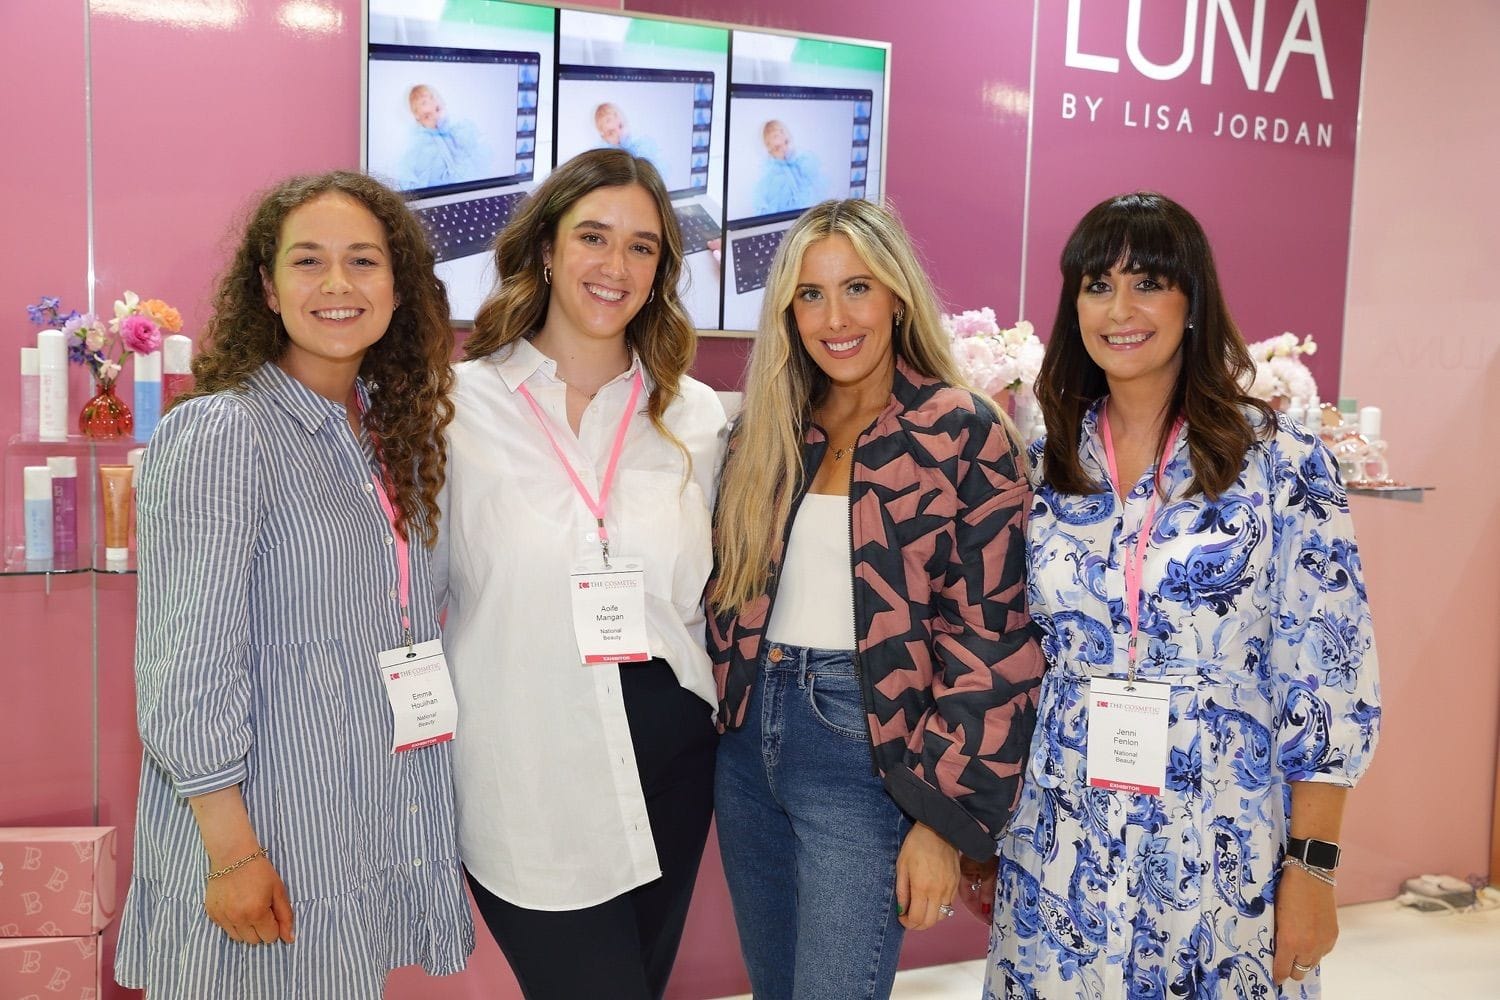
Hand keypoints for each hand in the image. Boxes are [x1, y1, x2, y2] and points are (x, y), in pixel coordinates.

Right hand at [204, 853, 294, 945]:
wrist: (233, 856)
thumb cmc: (260, 871)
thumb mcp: (278, 891)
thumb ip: (285, 916)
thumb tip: (289, 939)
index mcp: (257, 913)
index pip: (270, 937)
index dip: (274, 926)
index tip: (272, 913)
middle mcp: (238, 918)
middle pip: (254, 940)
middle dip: (261, 929)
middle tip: (261, 910)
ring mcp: (223, 917)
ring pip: (238, 938)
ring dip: (246, 929)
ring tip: (248, 909)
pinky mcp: (212, 914)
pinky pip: (225, 929)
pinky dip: (232, 923)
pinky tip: (236, 907)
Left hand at [895, 822, 959, 930]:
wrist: (939, 830)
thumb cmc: (916, 845)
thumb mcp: (901, 866)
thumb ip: (902, 891)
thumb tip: (902, 910)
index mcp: (922, 888)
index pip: (917, 919)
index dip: (908, 923)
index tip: (902, 918)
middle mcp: (938, 892)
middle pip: (931, 922)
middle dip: (918, 925)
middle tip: (909, 918)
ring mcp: (949, 889)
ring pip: (942, 916)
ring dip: (930, 918)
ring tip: (920, 909)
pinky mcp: (956, 884)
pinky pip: (949, 905)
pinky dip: (939, 908)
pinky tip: (931, 900)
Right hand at [957, 854, 997, 923]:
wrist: (993, 833)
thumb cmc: (988, 850)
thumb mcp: (988, 872)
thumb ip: (986, 891)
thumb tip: (986, 909)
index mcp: (963, 874)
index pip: (968, 898)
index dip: (976, 910)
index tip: (986, 920)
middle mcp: (965, 873)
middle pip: (972, 894)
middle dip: (981, 907)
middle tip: (992, 918)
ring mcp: (972, 868)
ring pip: (978, 889)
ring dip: (985, 899)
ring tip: (996, 909)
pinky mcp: (980, 865)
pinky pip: (982, 882)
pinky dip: (988, 890)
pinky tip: (996, 894)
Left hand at [1272, 864, 1337, 983]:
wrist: (1311, 874)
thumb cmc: (1287, 890)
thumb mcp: (1276, 915)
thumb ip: (1279, 936)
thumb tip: (1277, 949)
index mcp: (1289, 941)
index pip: (1283, 970)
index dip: (1278, 976)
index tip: (1275, 978)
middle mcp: (1308, 946)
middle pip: (1300, 972)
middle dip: (1291, 969)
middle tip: (1284, 962)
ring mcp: (1323, 942)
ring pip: (1313, 963)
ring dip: (1304, 959)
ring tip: (1297, 948)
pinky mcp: (1333, 935)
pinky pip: (1323, 952)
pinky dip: (1316, 949)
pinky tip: (1309, 937)